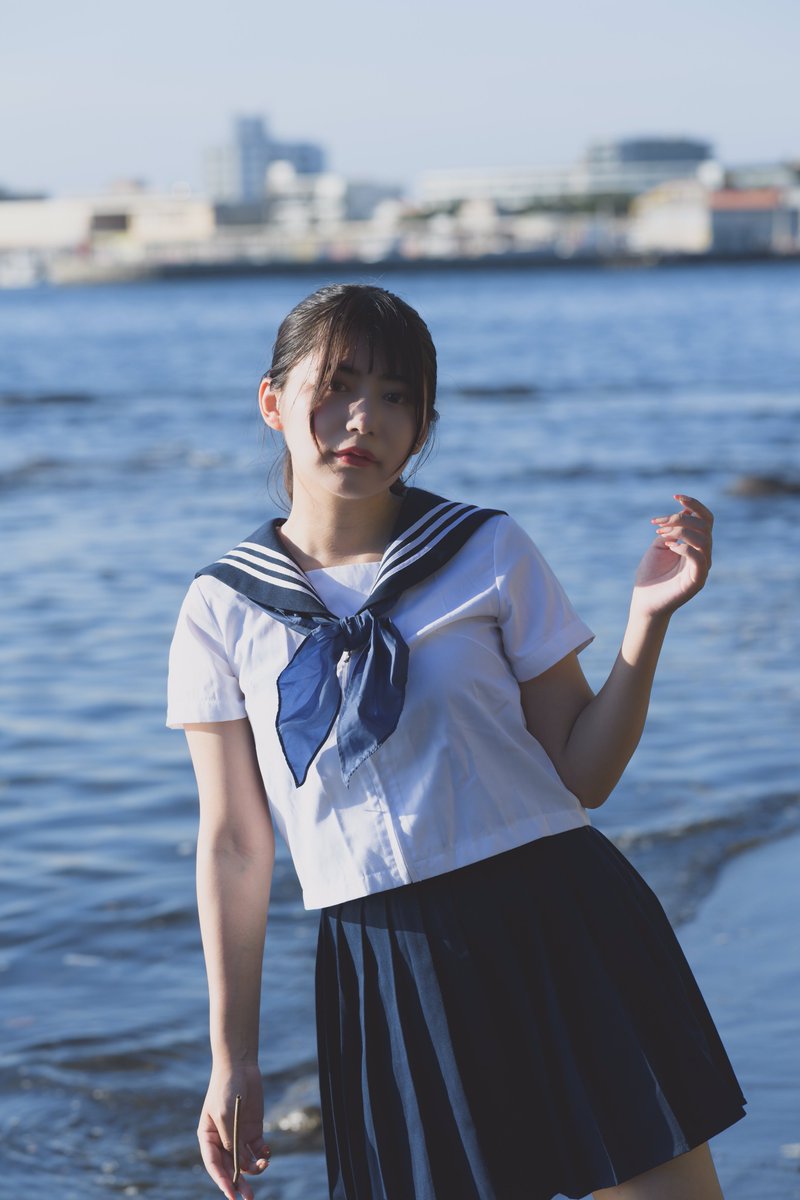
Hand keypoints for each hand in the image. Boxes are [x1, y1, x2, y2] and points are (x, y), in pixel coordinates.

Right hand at [198, 1063, 270, 1199]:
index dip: (222, 1182)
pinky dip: (263, 1154)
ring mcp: (238, 1135)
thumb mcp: (225, 1114)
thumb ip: (230, 1139)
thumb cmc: (226, 1088)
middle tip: (249, 1197)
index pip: (213, 1165)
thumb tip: (237, 1163)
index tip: (231, 1195)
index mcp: (207, 1137)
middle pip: (230, 1168)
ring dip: (254, 1168)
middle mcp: (222, 1140)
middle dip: (239, 1183)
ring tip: (264, 1164)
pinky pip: (257, 1149)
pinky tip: (267, 1153)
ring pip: (245, 1161)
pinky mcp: (252, 1129)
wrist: (240, 1066)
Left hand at [631, 495, 713, 618]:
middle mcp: (703, 555)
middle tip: (658, 524)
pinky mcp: (697, 580)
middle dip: (681, 518)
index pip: (706, 519)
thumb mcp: (660, 545)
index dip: (695, 505)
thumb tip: (685, 512)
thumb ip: (672, 529)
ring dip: (681, 531)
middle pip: (705, 526)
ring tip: (662, 534)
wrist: (645, 601)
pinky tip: (670, 547)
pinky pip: (698, 557)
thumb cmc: (651, 574)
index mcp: (696, 545)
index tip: (676, 497)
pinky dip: (684, 547)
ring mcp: (702, 567)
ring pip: (704, 539)